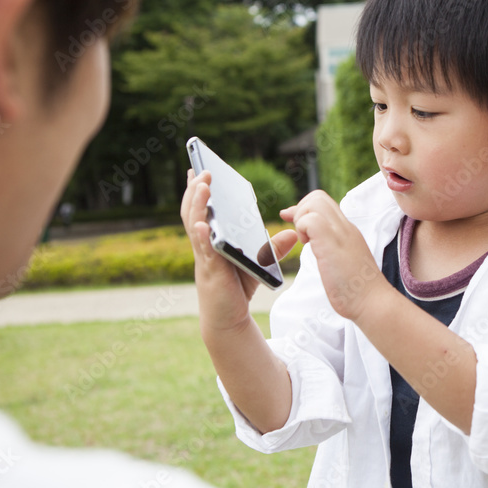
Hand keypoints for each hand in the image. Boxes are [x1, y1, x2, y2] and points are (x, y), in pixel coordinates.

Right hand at [181, 169, 297, 336]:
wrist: (229, 318)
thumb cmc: (238, 287)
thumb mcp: (259, 264)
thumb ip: (273, 248)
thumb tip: (294, 233)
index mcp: (212, 239)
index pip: (202, 209)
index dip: (198, 190)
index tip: (198, 169)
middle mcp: (204, 245)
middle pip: (193, 212)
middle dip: (196, 190)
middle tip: (203, 169)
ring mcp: (204, 257)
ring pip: (194, 226)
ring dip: (197, 205)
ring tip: (203, 185)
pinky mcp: (210, 271)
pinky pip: (204, 251)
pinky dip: (202, 236)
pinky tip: (204, 225)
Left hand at [280, 190, 391, 321]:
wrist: (372, 302)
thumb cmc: (356, 289)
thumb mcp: (343, 261)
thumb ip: (331, 248)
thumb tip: (315, 241)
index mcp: (347, 231)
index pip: (324, 203)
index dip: (304, 209)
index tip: (293, 222)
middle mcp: (345, 227)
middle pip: (318, 196)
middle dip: (300, 211)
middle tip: (301, 235)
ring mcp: (340, 233)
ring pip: (314, 202)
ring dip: (301, 219)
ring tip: (305, 241)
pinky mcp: (332, 242)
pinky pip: (310, 220)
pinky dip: (302, 229)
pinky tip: (307, 246)